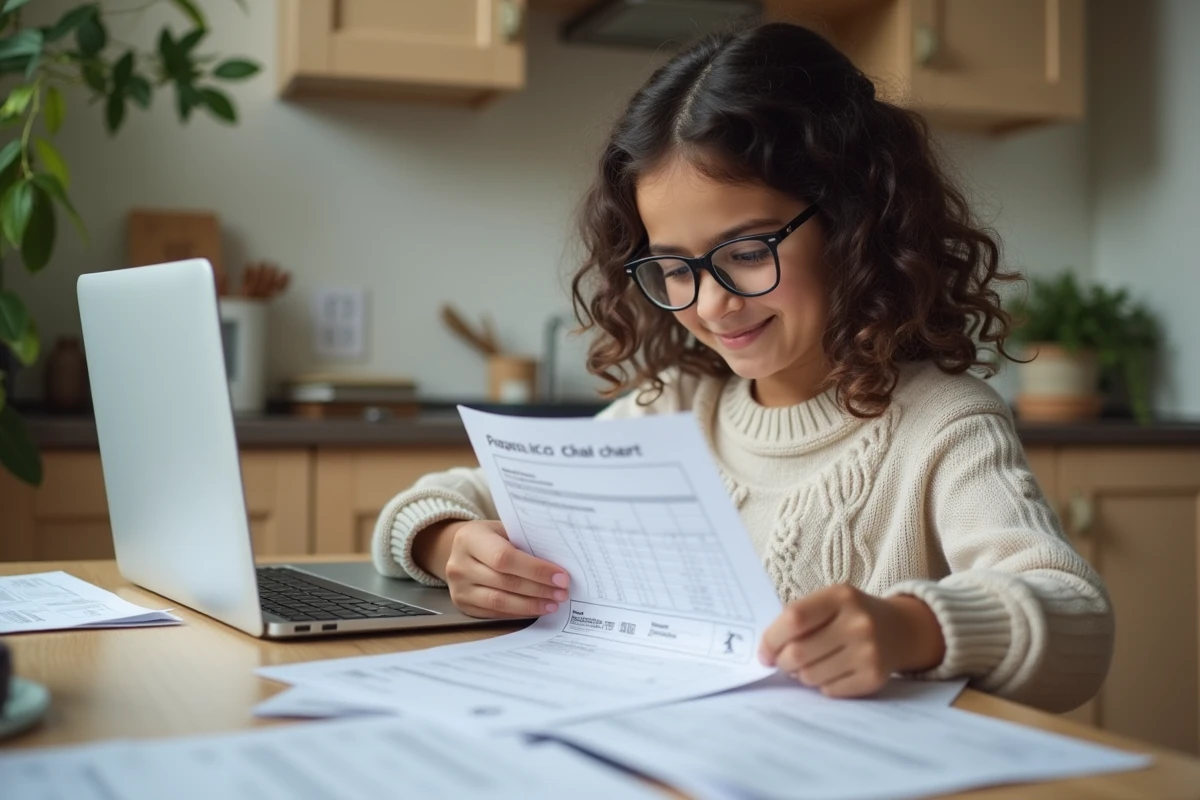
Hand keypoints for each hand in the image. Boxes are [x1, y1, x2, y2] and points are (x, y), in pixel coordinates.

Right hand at [438, 520, 569, 618]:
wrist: (460, 549)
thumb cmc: (490, 536)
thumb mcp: (503, 528)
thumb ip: (525, 541)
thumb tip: (560, 560)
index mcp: (470, 538)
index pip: (504, 557)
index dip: (535, 569)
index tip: (561, 577)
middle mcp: (459, 564)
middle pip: (505, 582)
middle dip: (538, 589)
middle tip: (562, 592)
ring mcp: (459, 588)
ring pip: (500, 602)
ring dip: (531, 605)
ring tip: (553, 603)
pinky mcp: (463, 605)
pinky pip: (495, 613)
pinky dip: (519, 612)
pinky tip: (536, 608)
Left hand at [758, 584, 944, 697]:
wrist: (901, 630)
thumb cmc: (851, 615)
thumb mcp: (829, 602)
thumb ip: (799, 618)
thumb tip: (767, 651)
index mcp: (841, 596)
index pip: (794, 619)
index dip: (771, 639)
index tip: (764, 652)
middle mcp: (858, 623)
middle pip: (798, 653)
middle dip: (782, 662)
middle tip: (783, 662)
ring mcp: (868, 652)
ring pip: (811, 676)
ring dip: (801, 674)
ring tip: (811, 663)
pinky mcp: (874, 678)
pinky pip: (829, 691)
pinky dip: (822, 684)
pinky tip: (832, 671)